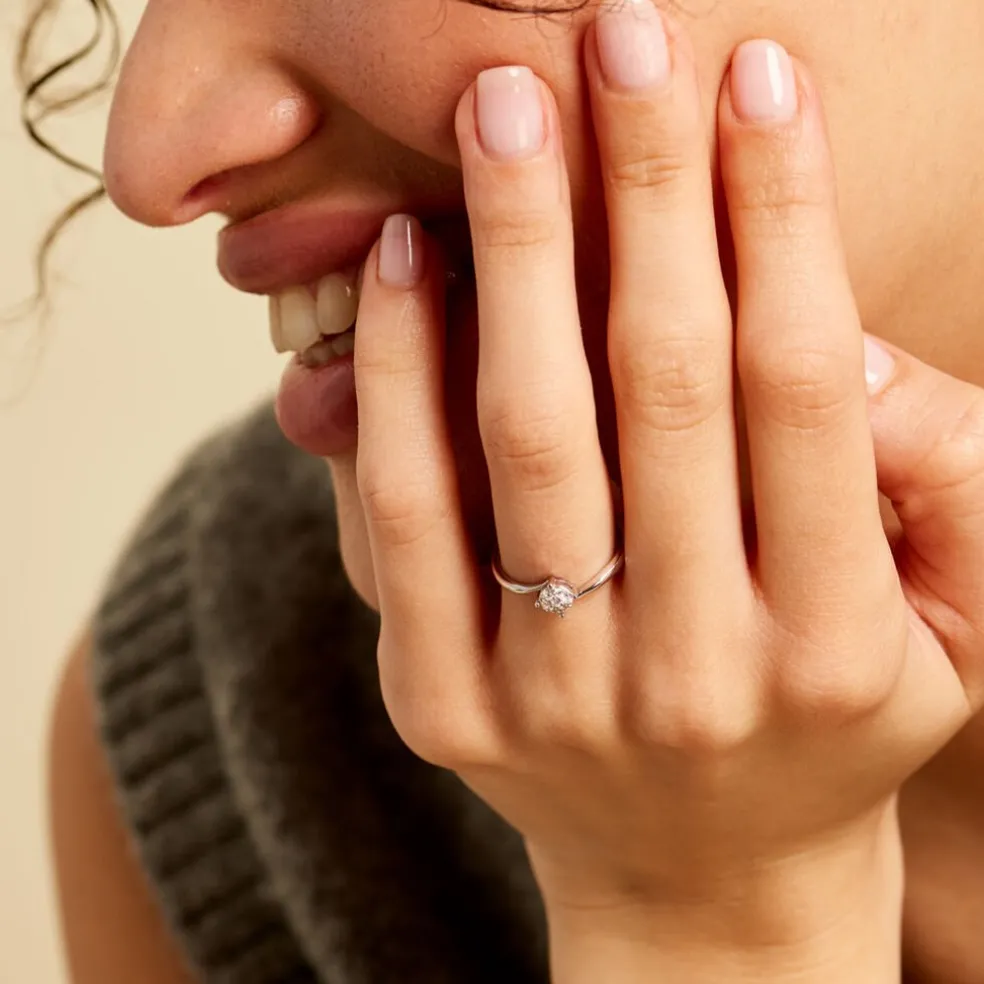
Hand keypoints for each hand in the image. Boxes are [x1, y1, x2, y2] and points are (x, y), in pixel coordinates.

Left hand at [350, 0, 983, 968]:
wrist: (700, 885)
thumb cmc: (828, 733)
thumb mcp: (948, 634)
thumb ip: (937, 480)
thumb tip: (835, 332)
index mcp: (836, 648)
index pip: (802, 387)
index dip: (779, 215)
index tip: (754, 77)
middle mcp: (692, 673)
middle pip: (659, 384)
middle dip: (641, 192)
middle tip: (620, 36)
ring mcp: (551, 698)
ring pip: (525, 437)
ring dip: (516, 251)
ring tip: (506, 108)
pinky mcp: (442, 705)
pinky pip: (406, 517)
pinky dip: (400, 375)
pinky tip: (408, 255)